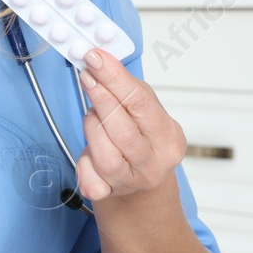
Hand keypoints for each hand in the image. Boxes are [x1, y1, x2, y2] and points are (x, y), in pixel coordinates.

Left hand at [74, 48, 186, 202]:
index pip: (141, 104)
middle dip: (101, 98)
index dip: (115, 78)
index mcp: (170, 139)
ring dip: (92, 127)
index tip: (95, 58)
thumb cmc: (142, 140)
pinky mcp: (107, 195)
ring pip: (103, 153)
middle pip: (122, 129)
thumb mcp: (146, 112)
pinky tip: (90, 150)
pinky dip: (83, 160)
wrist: (140, 186)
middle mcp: (154, 164)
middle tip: (87, 76)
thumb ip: (128, 88)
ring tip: (94, 115)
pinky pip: (88, 177)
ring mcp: (130, 183)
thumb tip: (101, 59)